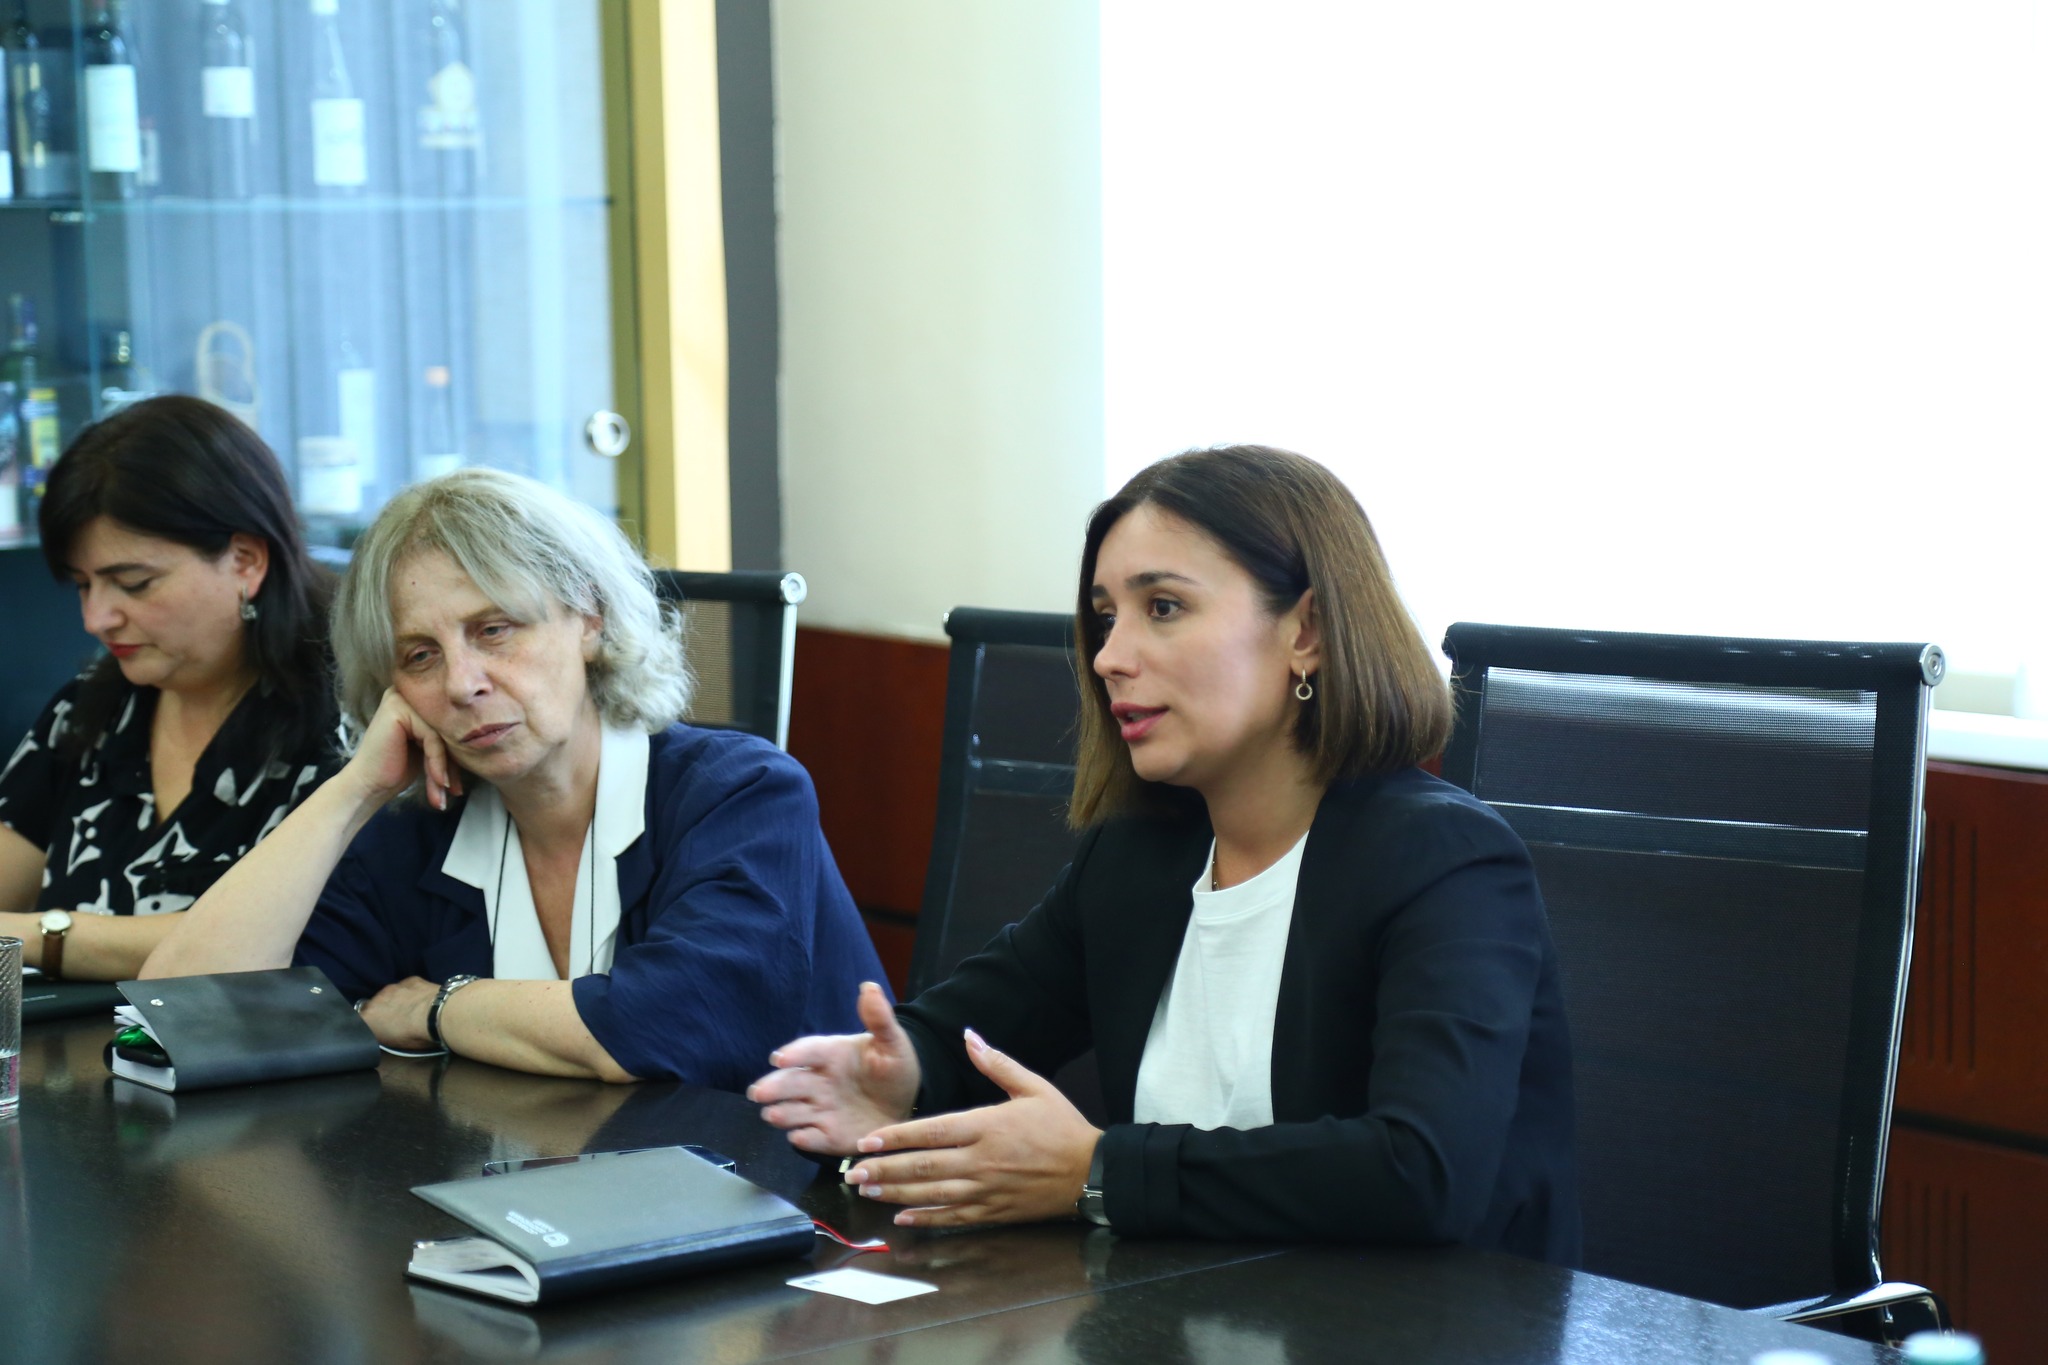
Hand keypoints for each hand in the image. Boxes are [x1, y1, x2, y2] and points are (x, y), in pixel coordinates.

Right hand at [344, 688, 461, 812]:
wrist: (369, 785)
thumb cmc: (398, 768)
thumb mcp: (431, 750)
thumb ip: (450, 737)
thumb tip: (486, 735)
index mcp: (419, 701)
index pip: (451, 726)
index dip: (458, 755)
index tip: (458, 785)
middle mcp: (410, 694)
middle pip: (448, 728)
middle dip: (453, 764)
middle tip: (454, 791)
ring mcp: (402, 699)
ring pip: (442, 735)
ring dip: (445, 768)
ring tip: (443, 792)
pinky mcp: (398, 709)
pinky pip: (432, 738)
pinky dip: (437, 763)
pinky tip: (437, 783)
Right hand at [358, 976, 439, 1050]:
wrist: (438, 1014)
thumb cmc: (414, 1035)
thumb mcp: (393, 1043)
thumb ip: (381, 1033)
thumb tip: (381, 1030)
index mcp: (368, 1017)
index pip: (360, 1020)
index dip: (370, 1024)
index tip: (379, 1029)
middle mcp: (377, 999)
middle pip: (376, 1004)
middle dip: (384, 1011)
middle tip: (398, 1020)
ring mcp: (394, 987)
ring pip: (391, 994)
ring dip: (398, 1000)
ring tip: (412, 1010)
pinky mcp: (410, 979)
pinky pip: (407, 986)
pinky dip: (411, 992)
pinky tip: (422, 1000)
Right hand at [750, 982, 920, 1154]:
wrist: (905, 1102)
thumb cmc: (893, 1068)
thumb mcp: (892, 1042)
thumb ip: (879, 1019)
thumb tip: (869, 987)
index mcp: (831, 1054)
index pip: (808, 1051)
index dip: (795, 1054)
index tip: (780, 1058)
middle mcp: (819, 1082)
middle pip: (791, 1083)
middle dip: (774, 1087)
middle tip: (759, 1093)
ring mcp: (821, 1110)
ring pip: (794, 1111)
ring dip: (782, 1113)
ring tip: (772, 1114)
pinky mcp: (828, 1136)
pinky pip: (813, 1138)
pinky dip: (805, 1138)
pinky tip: (798, 1136)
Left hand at [842, 1028, 1100, 1229]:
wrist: (1092, 1171)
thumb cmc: (1062, 1126)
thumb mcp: (1034, 1085)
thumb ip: (996, 1063)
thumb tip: (969, 1035)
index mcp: (987, 1125)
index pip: (930, 1132)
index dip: (894, 1138)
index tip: (866, 1141)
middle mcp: (981, 1160)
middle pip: (922, 1166)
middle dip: (883, 1169)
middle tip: (851, 1172)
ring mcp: (987, 1189)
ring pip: (931, 1193)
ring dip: (895, 1193)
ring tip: (867, 1191)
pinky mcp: (994, 1212)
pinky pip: (953, 1217)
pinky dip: (926, 1219)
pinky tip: (903, 1218)